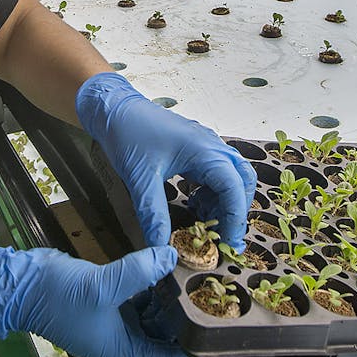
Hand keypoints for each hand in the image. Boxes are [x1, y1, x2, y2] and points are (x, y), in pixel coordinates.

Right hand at [0, 246, 230, 356]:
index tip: (224, 356)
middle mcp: (121, 339)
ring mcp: (114, 319)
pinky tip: (169, 270)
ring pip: (154, 314)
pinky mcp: (108, 299)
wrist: (20, 285)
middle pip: (165, 336)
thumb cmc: (56, 297)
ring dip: (172, 301)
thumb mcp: (101, 287)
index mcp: (121, 349)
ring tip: (199, 285)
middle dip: (188, 322)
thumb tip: (169, 257)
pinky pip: (140, 297)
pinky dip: (154, 286)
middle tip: (217, 308)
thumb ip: (138, 272)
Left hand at [76, 72, 255, 249]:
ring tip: (204, 221)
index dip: (235, 219)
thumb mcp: (140, 179)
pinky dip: (213, 192)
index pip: (234, 188)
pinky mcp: (196, 149)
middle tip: (221, 236)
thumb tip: (160, 247)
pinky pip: (217, 172)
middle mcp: (211, 146)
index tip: (228, 244)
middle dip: (235, 211)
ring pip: (232, 177)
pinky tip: (195, 204)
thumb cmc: (128, 133)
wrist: (115, 108)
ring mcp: (205, 146)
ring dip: (224, 201)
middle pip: (242, 182)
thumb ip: (153, 214)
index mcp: (204, 150)